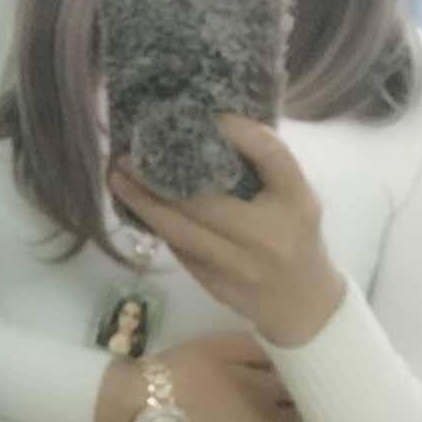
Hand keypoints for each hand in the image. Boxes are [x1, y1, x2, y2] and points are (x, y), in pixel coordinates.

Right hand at [96, 332, 321, 421]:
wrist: (149, 404)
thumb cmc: (183, 369)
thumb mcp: (219, 345)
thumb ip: (258, 347)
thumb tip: (291, 347)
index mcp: (266, 388)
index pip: (306, 388)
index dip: (322, 385)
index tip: (337, 381)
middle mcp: (270, 421)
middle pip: (307, 419)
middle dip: (325, 415)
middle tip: (341, 412)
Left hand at [109, 115, 345, 345]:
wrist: (303, 305)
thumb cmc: (297, 237)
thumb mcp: (295, 196)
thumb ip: (266, 165)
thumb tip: (214, 126)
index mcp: (295, 204)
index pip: (270, 157)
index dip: (241, 133)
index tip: (211, 116)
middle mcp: (266, 236)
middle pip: (203, 202)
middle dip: (157, 179)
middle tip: (128, 157)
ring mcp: (238, 266)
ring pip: (179, 232)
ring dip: (143, 205)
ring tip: (119, 180)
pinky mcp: (215, 285)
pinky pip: (179, 249)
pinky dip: (158, 226)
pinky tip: (138, 207)